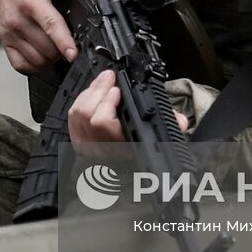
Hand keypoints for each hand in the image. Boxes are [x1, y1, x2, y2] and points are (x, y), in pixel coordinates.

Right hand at [0, 0, 84, 73]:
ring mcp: (8, 32)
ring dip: (50, 58)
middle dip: (62, 49)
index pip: (50, 25)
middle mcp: (17, 19)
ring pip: (35, 59)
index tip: (73, 53)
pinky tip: (42, 56)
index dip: (64, 42)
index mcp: (30, 0)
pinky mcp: (3, 39)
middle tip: (70, 42)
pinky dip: (34, 65)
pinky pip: (19, 64)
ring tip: (57, 48)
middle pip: (46, 48)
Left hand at [69, 70, 188, 150]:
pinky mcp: (78, 143)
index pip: (103, 124)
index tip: (117, 90)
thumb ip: (170, 126)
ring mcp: (87, 147)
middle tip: (110, 78)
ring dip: (90, 93)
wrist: (125, 173)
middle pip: (88, 114)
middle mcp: (101, 150)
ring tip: (103, 82)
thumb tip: (179, 120)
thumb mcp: (161, 140)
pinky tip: (92, 93)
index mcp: (122, 148)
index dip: (106, 104)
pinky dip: (81, 101)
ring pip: (79, 113)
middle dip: (99, 90)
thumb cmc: (142, 151)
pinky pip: (72, 118)